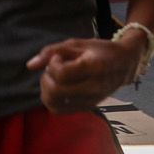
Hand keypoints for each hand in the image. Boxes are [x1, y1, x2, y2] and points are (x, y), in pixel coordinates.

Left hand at [27, 36, 142, 113]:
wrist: (125, 64)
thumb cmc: (98, 51)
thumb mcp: (76, 43)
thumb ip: (51, 51)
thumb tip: (29, 66)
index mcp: (94, 68)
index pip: (61, 74)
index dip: (52, 64)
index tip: (58, 57)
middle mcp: (95, 87)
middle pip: (56, 91)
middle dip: (46, 78)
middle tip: (54, 68)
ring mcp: (93, 100)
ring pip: (55, 104)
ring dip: (47, 90)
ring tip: (55, 78)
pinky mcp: (89, 107)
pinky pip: (61, 110)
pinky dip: (52, 99)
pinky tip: (58, 87)